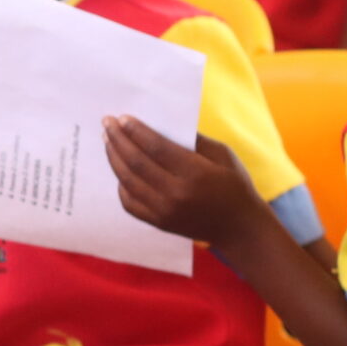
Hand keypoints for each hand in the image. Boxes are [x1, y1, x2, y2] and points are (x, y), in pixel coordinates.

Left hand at [104, 119, 264, 248]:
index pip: (156, 148)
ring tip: (108, 141)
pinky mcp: (158, 223)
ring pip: (128, 181)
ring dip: (114, 158)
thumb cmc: (234, 185)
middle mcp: (176, 194)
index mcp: (195, 173)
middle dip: (118, 140)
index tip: (122, 118)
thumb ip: (194, 140)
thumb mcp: (223, 155)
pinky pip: (129, 202)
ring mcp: (164, 211)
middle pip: (136, 162)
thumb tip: (161, 123)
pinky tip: (119, 170)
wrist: (239, 227)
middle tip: (107, 123)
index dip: (136, 131)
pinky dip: (121, 184)